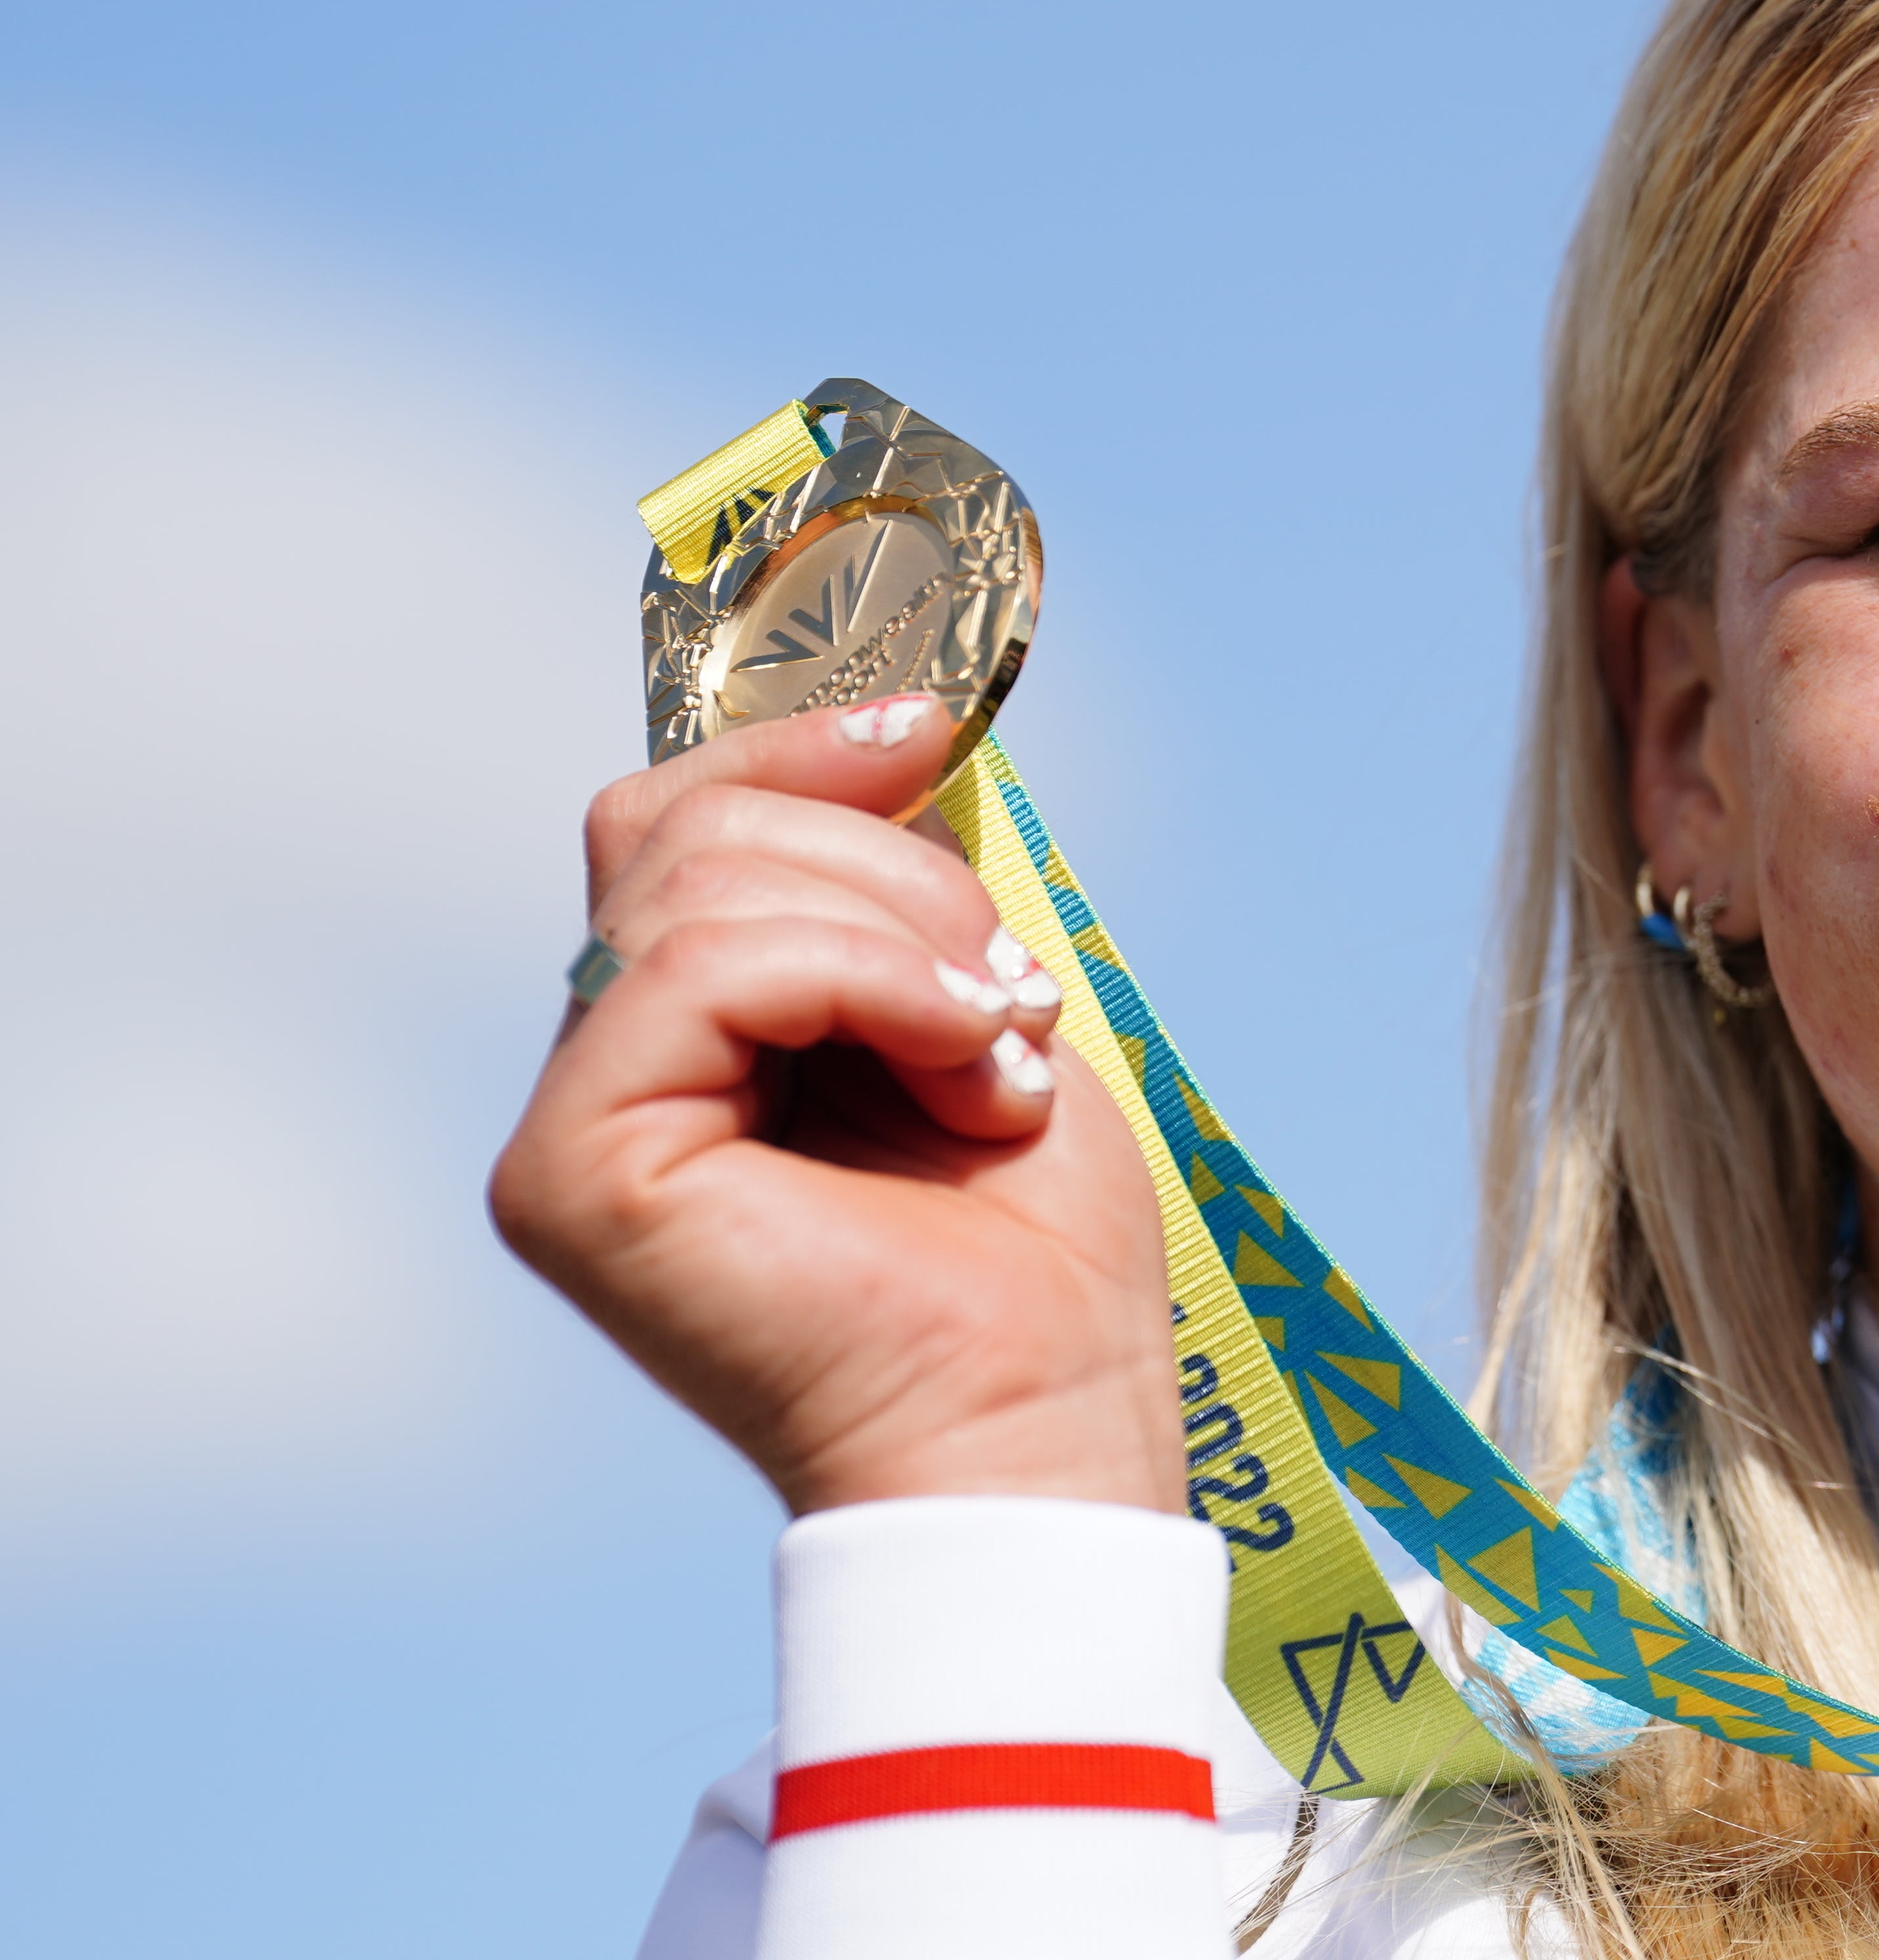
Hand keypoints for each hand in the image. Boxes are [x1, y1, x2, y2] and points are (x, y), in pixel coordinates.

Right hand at [490, 696, 1181, 1516]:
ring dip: (901, 938)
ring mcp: (572, 1128)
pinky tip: (959, 1065)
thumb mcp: (970, 1006)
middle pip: (688, 831)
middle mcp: (603, 1076)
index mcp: (686, 1037)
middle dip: (888, 868)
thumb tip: (879, 720)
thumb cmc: (1031, 1249)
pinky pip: (701, 968)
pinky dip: (864, 981)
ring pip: (702, 884)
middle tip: (1003, 991)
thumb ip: (889, 888)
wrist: (1045, 1420)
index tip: (926, 725)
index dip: (795, 750)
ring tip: (992, 1057)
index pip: (679, 821)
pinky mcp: (571, 1174)